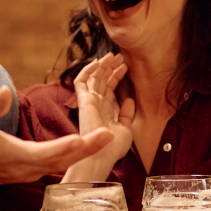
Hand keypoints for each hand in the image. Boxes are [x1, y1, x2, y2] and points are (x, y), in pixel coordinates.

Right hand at [0, 85, 113, 188]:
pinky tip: (87, 144)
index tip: (85, 137)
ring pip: (64, 163)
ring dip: (86, 151)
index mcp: (19, 156)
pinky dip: (74, 154)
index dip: (68, 145)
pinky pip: (58, 164)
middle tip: (111, 134)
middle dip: (89, 148)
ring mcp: (32, 172)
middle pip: (65, 159)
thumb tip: (5, 90)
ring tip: (107, 137)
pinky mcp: (32, 171)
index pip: (49, 152)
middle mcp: (30, 168)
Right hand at [65, 53, 134, 181]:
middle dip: (110, 67)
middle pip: (102, 80)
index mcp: (105, 110)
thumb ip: (127, 114)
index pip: (109, 88)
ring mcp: (89, 102)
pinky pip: (81, 81)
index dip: (116, 75)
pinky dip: (87, 70)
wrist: (102, 155)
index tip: (126, 66)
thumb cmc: (112, 147)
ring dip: (103, 65)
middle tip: (121, 55)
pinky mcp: (84, 101)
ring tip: (113, 55)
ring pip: (93, 77)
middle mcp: (96, 104)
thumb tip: (129, 99)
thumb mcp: (126, 128)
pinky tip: (97, 62)